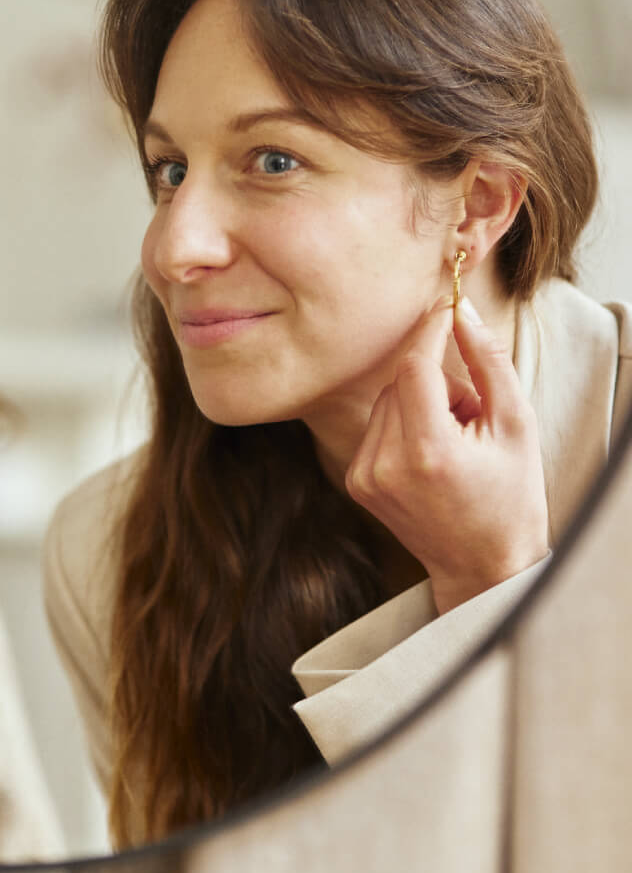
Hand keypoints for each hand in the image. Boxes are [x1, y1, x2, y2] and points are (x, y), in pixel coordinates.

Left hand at [345, 296, 548, 613]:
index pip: (413, 367)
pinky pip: (376, 426)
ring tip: (453, 443)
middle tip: (472, 418)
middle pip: (400, 382)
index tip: (444, 307)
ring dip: (419, 405)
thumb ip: (488, 363)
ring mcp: (364, 476)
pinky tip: (430, 457)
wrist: (482, 565)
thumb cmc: (510, 497)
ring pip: (385, 401)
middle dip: (437, 383)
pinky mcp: (355, 481)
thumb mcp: (516, 425)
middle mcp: (385, 464)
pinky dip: (403, 427)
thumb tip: (461, 312)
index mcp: (428, 452)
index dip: (429, 331)